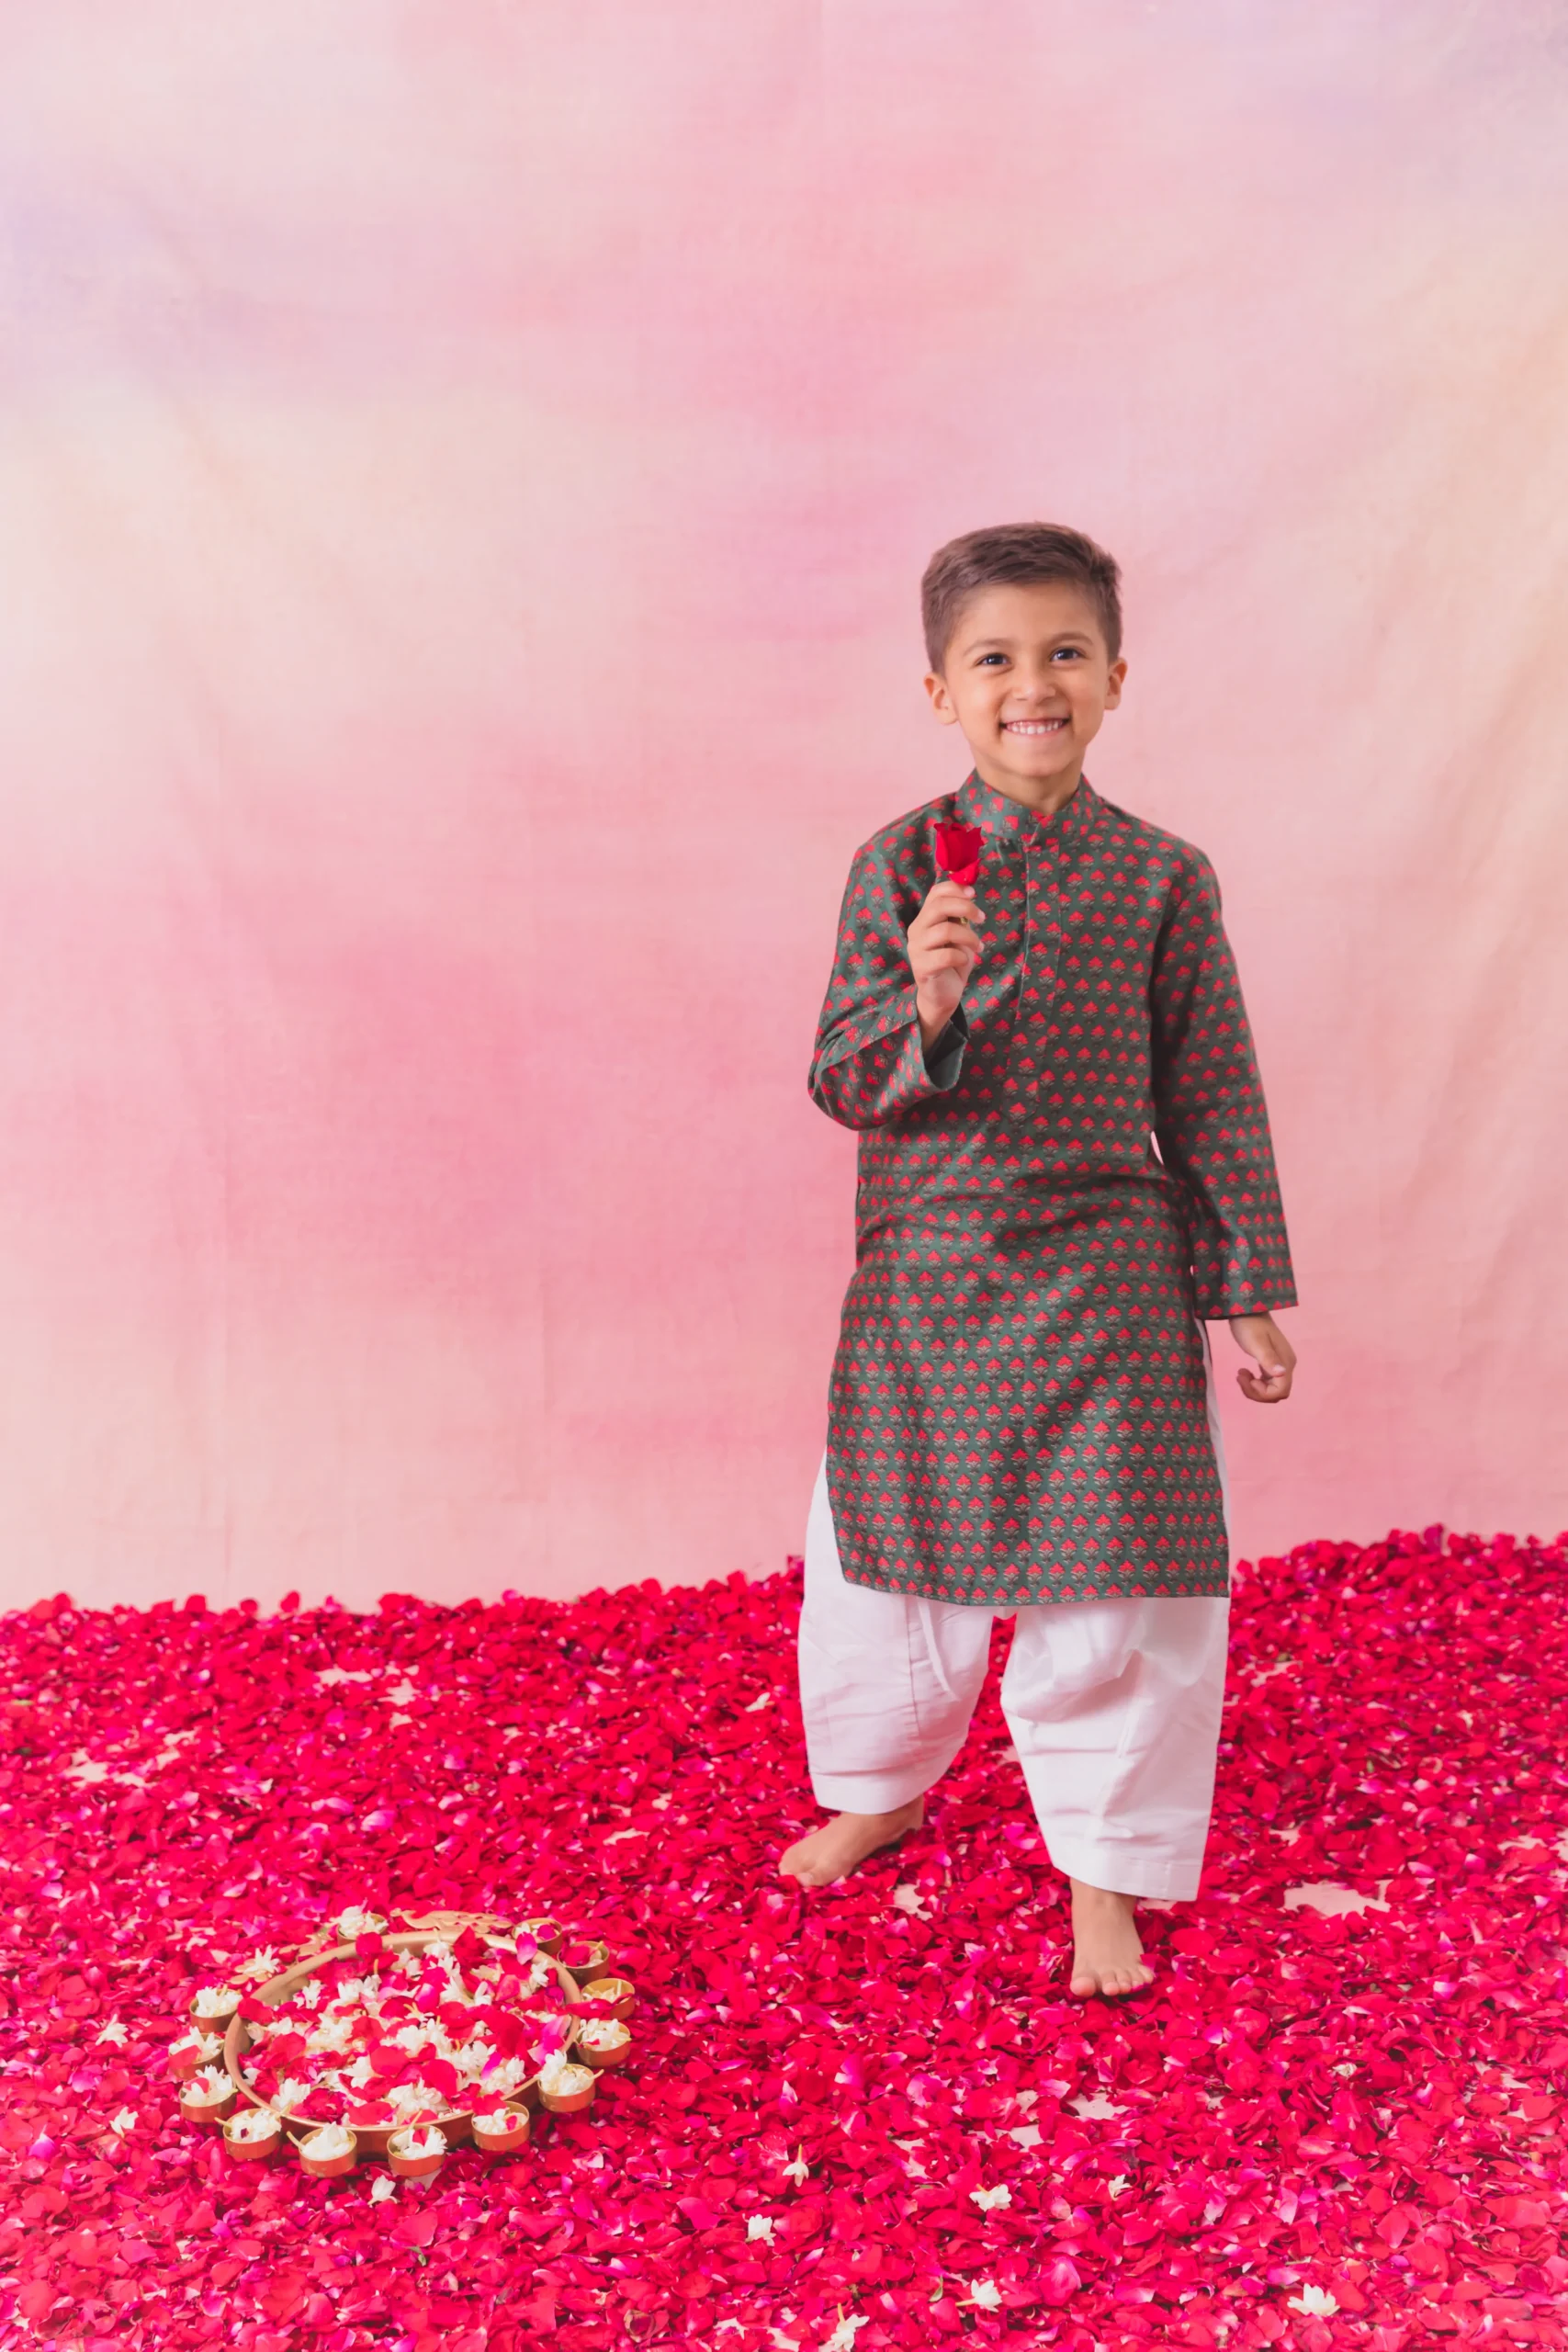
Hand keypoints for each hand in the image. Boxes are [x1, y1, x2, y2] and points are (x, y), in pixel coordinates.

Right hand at [907, 879, 983, 1049]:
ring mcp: (916, 949)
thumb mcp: (958, 935)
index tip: (974, 893)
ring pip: (945, 930)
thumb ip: (958, 917)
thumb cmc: (952, 963)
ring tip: (978, 947)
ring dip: (969, 937)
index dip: (955, 888)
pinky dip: (962, 956)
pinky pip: (946, 955)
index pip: (935, 893)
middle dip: (965, 908)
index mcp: (925, 919)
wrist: (942, 995)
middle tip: (981, 918)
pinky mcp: (922, 968)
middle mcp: (917, 930)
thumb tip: (969, 895)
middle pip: (939, 906)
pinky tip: (965, 960)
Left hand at [1229, 1314, 1294, 1403]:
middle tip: (1240, 1376)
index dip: (1263, 1393)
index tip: (1248, 1379)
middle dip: (1257, 1392)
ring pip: (1271, 1389)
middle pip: (1277, 1393)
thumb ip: (1268, 1359)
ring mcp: (1280, 1364)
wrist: (1247, 1310)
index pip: (1281, 1391)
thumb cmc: (1249, 1325)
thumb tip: (1282, 1373)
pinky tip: (1244, 1372)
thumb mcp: (1256, 1343)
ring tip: (1240, 1373)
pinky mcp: (1271, 1362)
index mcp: (1286, 1362)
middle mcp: (1286, 1365)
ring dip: (1254, 1388)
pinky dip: (1255, 1383)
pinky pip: (1266, 1382)